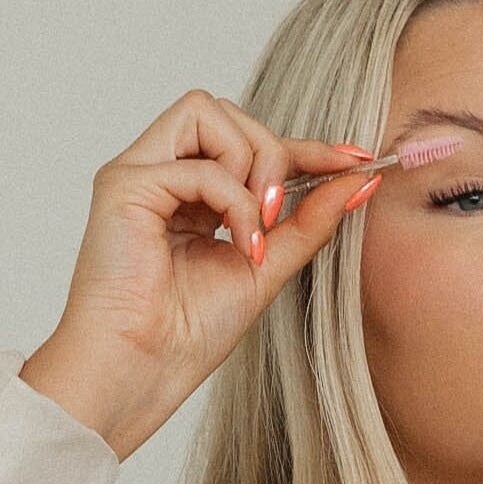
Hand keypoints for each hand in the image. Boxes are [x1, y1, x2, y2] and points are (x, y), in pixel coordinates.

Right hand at [20, 89, 382, 460]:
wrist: (141, 372)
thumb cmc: (187, 333)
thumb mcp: (267, 267)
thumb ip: (308, 220)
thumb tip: (359, 180)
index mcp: (187, 193)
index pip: (247, 143)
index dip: (303, 146)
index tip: (355, 160)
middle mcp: (158, 173)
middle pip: (227, 113)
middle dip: (273, 153)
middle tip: (278, 215)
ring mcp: (138, 174)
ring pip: (207, 112)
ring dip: (250, 165)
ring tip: (255, 228)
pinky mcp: (123, 185)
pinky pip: (198, 164)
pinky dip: (233, 201)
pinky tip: (240, 244)